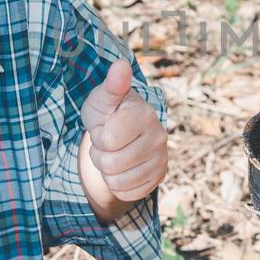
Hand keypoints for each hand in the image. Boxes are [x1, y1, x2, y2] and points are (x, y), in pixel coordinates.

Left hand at [79, 60, 167, 204]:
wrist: (121, 135)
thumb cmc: (109, 113)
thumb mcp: (104, 98)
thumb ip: (112, 84)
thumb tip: (120, 65)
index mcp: (145, 114)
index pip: (108, 140)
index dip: (98, 137)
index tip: (104, 128)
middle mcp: (159, 137)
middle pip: (110, 164)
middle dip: (100, 155)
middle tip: (108, 144)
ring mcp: (161, 160)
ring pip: (117, 181)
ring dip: (107, 171)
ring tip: (114, 154)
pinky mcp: (158, 178)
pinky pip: (127, 194)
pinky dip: (118, 185)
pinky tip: (123, 169)